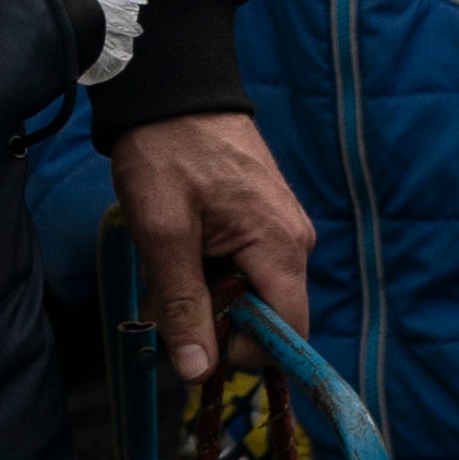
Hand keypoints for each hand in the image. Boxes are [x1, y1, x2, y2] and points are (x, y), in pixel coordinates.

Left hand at [102, 110, 311, 372]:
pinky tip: (180, 242)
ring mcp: (282, 228)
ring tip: (166, 257)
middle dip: (212, 317)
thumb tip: (198, 373)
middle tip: (164, 290)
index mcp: (282, 248)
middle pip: (265, 316)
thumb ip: (184, 304)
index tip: (191, 337)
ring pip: (249, 292)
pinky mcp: (265, 218)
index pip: (287, 335)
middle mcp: (295, 242)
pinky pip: (244, 265)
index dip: (241, 351)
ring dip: (205, 290)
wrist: (171, 87)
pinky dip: (209, 267)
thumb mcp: (163, 232)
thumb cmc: (166, 153)